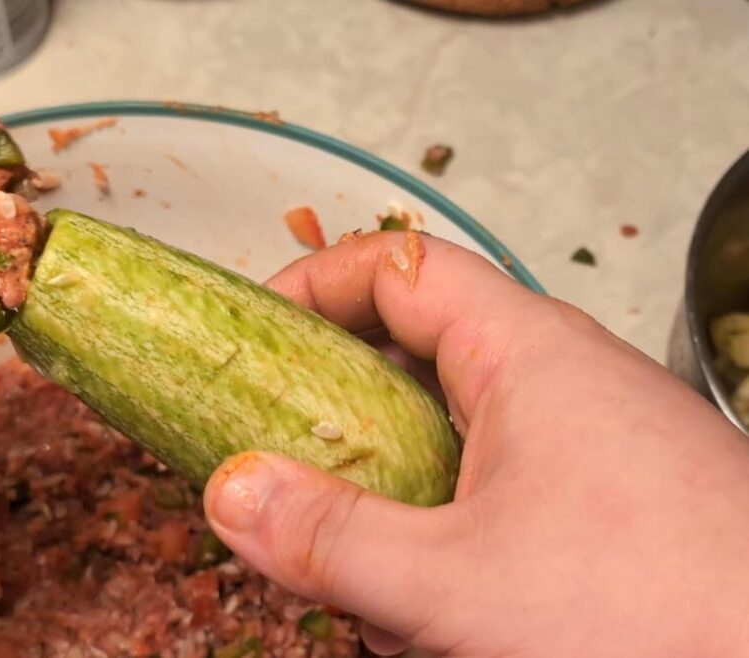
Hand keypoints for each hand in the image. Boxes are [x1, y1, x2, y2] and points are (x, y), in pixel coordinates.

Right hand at [202, 231, 748, 655]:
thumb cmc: (667, 614)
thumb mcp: (457, 583)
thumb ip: (329, 537)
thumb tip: (234, 494)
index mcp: (526, 353)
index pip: (398, 268)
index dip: (314, 285)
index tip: (255, 333)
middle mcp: (560, 379)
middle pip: (414, 356)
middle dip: (344, 423)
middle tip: (293, 475)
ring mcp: (586, 441)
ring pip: (452, 440)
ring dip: (396, 501)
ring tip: (379, 585)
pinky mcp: (604, 501)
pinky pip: (496, 492)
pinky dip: (448, 538)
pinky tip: (440, 615)